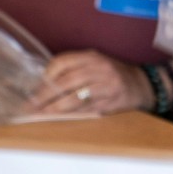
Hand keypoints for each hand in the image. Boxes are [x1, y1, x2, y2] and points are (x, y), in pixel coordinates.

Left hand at [27, 50, 151, 115]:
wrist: (141, 84)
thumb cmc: (111, 75)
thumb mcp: (94, 64)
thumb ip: (73, 70)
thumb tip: (43, 85)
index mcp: (91, 56)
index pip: (63, 62)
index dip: (46, 75)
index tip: (34, 87)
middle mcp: (99, 68)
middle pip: (67, 81)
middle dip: (46, 94)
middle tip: (31, 105)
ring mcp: (106, 85)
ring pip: (76, 97)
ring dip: (56, 107)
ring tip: (42, 113)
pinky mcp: (111, 101)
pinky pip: (87, 109)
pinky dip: (72, 114)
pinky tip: (61, 117)